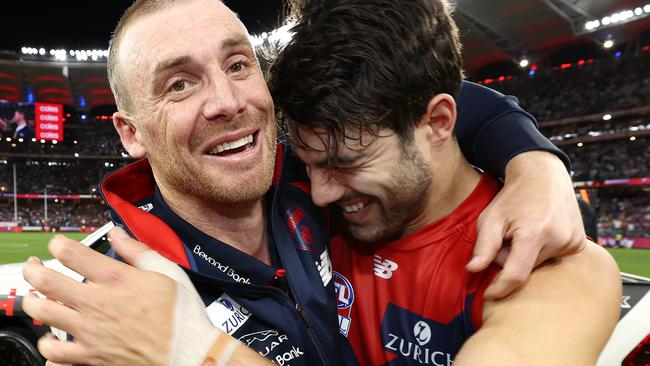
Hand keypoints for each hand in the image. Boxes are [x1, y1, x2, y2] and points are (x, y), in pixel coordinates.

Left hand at [22, 227, 233, 365]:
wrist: (188, 351)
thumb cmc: (181, 314)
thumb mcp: (167, 271)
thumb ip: (137, 250)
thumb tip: (118, 233)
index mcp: (116, 278)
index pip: (70, 253)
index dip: (58, 244)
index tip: (59, 246)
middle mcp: (97, 302)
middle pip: (45, 280)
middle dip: (34, 269)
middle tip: (36, 267)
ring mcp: (90, 331)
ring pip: (42, 312)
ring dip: (34, 302)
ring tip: (38, 298)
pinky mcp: (90, 355)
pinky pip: (53, 352)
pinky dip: (47, 344)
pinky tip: (53, 337)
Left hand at [467, 151, 584, 298]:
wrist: (543, 176)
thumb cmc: (513, 197)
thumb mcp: (491, 218)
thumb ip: (483, 246)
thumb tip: (473, 270)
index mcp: (534, 233)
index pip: (516, 274)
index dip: (500, 288)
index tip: (489, 295)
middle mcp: (559, 239)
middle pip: (526, 269)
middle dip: (510, 259)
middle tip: (508, 236)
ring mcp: (573, 242)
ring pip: (539, 265)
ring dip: (526, 255)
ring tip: (525, 231)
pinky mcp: (579, 243)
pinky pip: (552, 259)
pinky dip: (540, 252)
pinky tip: (539, 233)